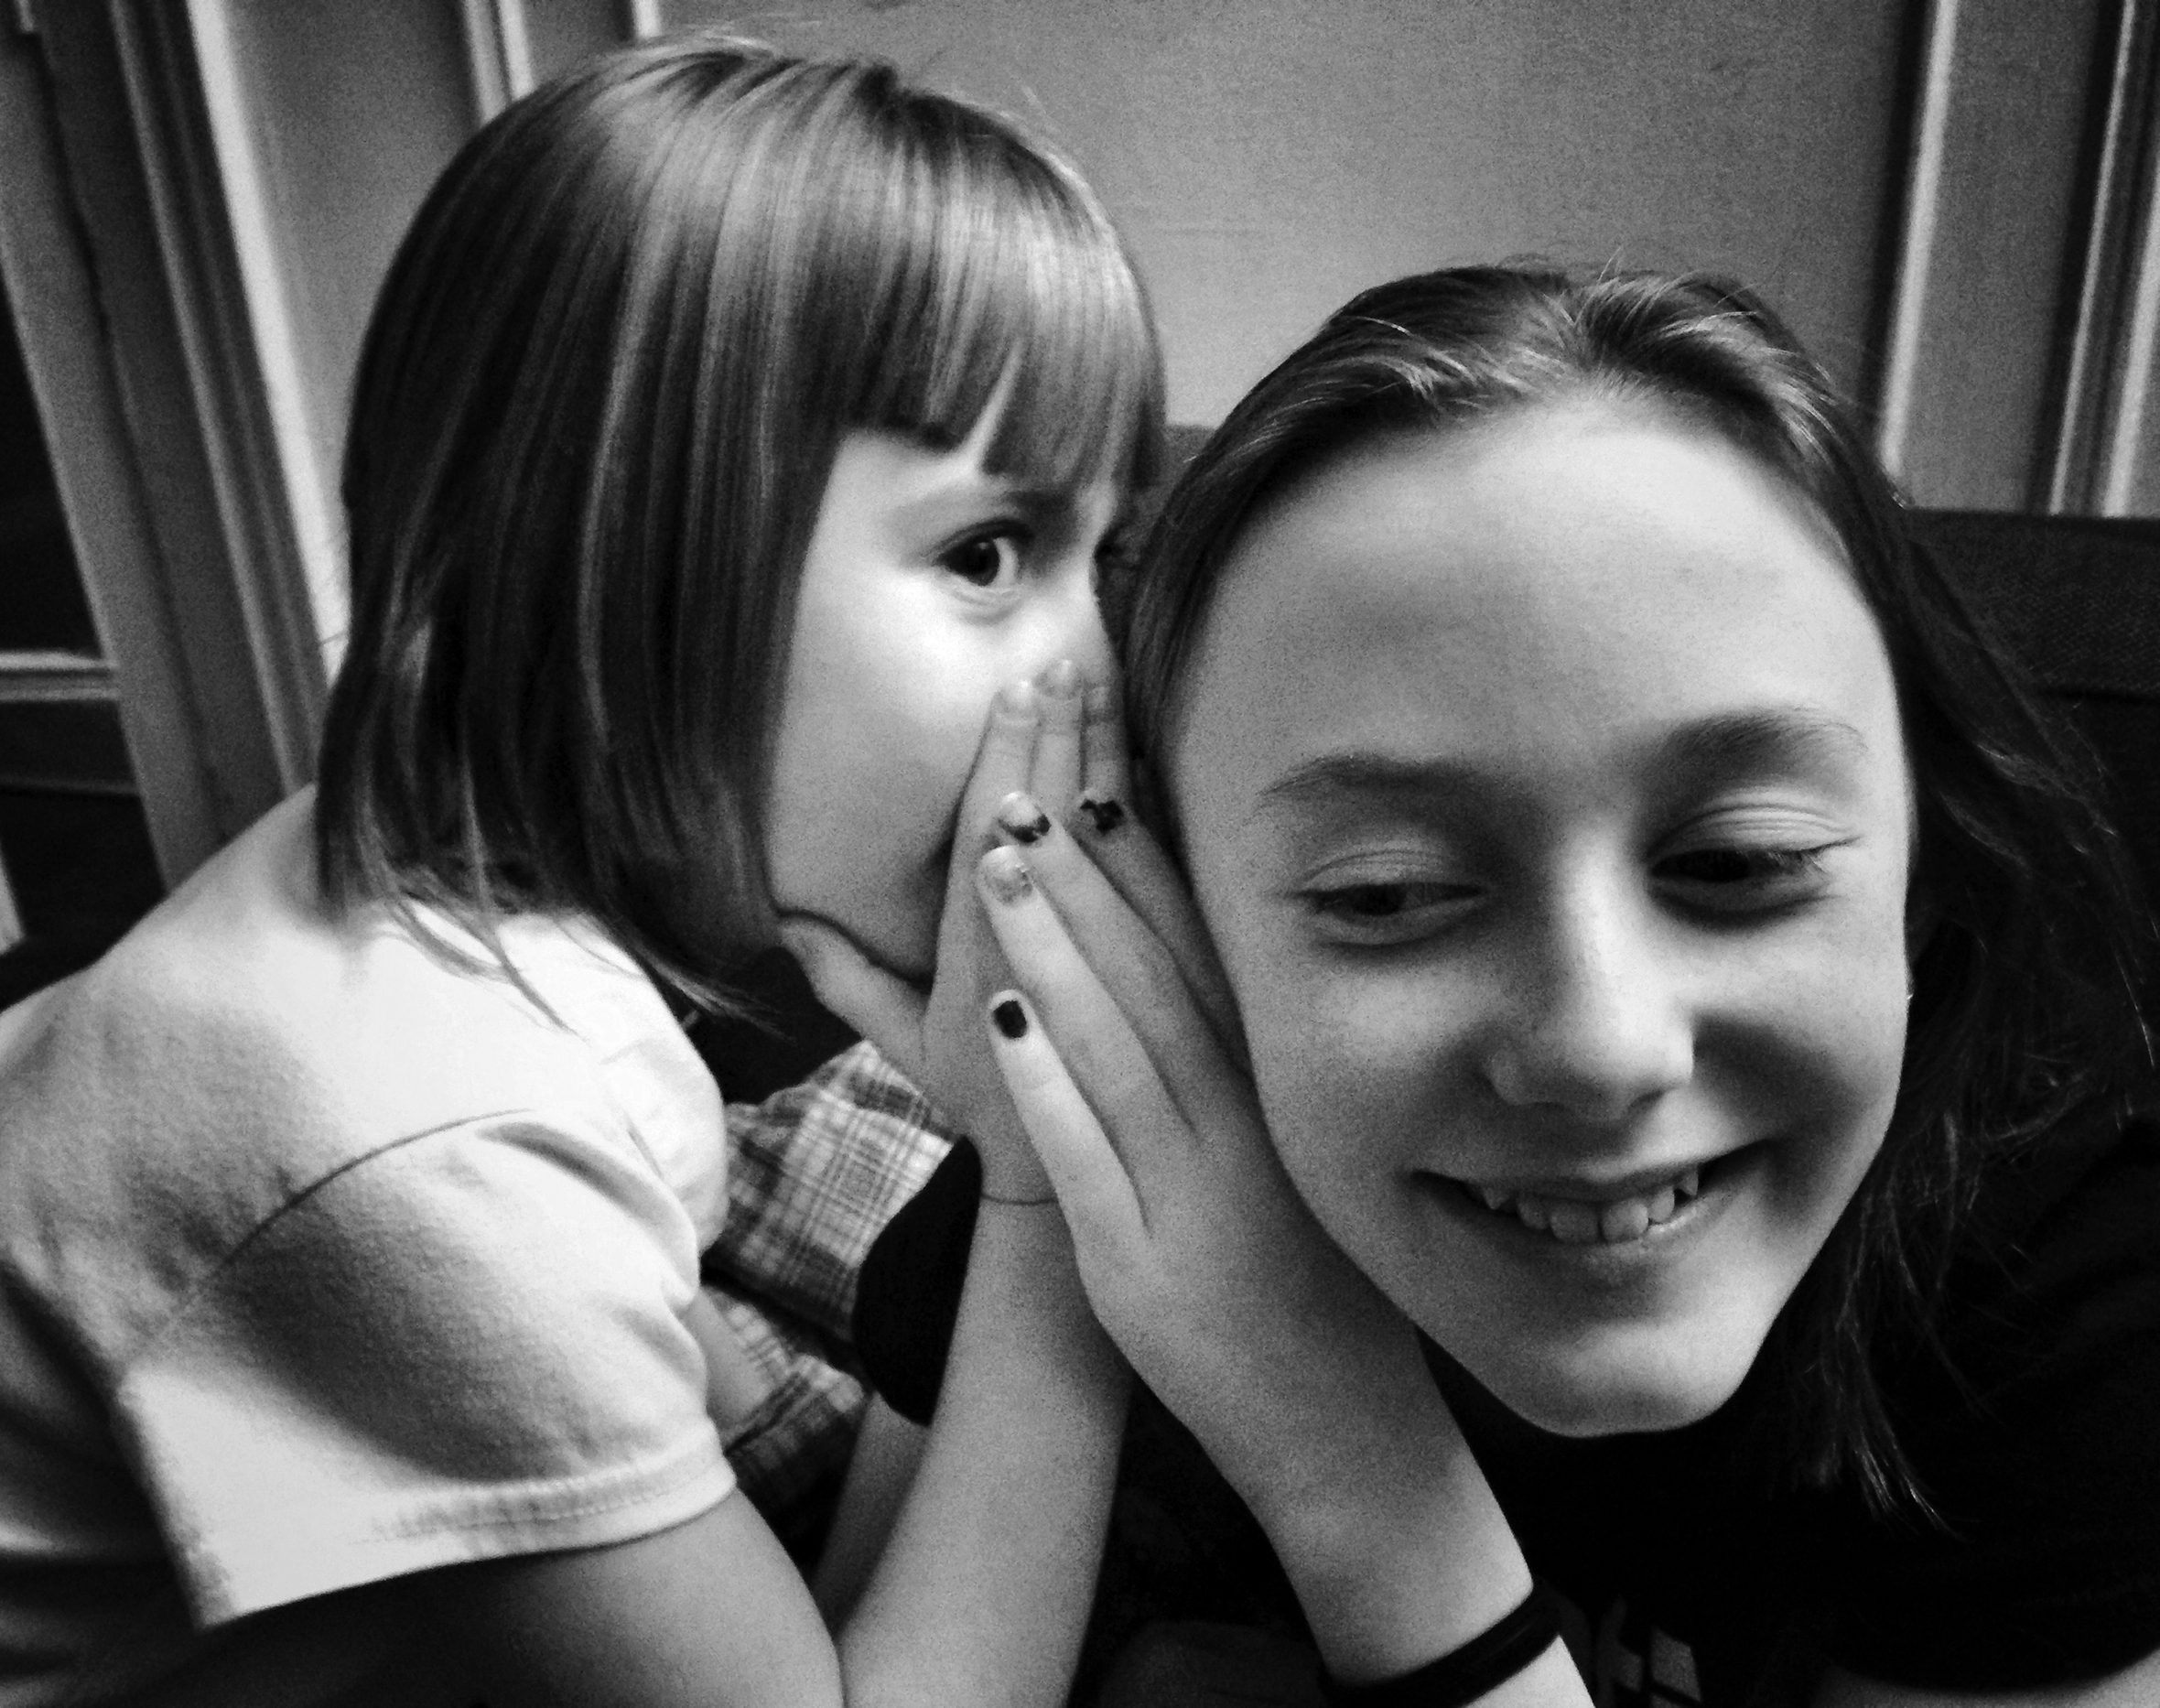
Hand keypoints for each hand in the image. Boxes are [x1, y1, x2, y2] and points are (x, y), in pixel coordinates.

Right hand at [780, 661, 1109, 1200]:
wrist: (1063, 1184)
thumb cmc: (982, 1102)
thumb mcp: (902, 1045)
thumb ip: (850, 980)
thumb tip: (794, 919)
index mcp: (971, 954)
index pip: (986, 838)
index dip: (1002, 762)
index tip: (1015, 690)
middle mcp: (1030, 949)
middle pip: (1045, 826)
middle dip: (1055, 738)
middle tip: (1063, 661)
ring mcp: (1091, 964)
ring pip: (1100, 849)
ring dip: (1102, 762)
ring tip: (1104, 688)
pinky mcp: (1148, 981)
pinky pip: (1152, 893)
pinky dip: (1148, 831)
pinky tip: (1151, 772)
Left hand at [969, 789, 1439, 1518]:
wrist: (1351, 1436)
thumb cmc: (1330, 1289)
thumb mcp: (1314, 1164)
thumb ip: (1264, 1076)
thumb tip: (1206, 981)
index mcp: (1283, 1100)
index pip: (1210, 962)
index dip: (1152, 873)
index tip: (1105, 790)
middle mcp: (1245, 1131)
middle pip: (1156, 983)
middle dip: (1089, 885)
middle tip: (1028, 799)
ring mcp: (1194, 1197)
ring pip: (1117, 1049)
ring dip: (1053, 952)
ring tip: (999, 872)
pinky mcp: (1141, 1267)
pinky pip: (1087, 1157)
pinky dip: (1044, 1083)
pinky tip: (1000, 1014)